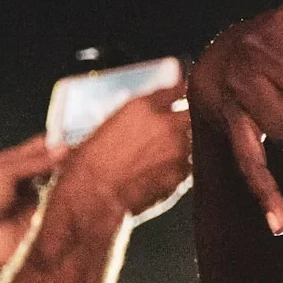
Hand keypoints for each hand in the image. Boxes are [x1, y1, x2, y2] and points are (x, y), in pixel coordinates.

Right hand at [59, 85, 191, 223]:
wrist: (94, 193)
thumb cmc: (90, 162)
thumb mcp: (106, 127)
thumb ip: (133, 117)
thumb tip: (145, 114)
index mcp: (142, 106)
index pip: (176, 89)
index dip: (181, 92)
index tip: (183, 94)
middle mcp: (165, 123)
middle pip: (191, 114)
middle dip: (186, 120)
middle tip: (173, 130)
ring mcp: (178, 148)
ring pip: (192, 142)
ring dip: (182, 147)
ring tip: (158, 158)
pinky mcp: (183, 171)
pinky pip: (188, 166)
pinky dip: (179, 169)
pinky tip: (158, 174)